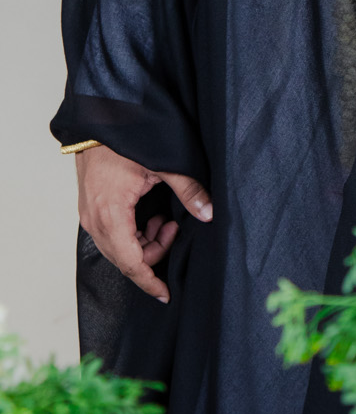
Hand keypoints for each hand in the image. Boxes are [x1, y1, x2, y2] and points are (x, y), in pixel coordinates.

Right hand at [75, 144, 212, 304]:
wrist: (99, 119)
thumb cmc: (125, 140)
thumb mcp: (164, 165)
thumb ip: (188, 191)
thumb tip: (208, 213)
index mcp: (111, 214)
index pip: (130, 262)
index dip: (149, 281)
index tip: (165, 294)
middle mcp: (95, 220)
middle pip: (124, 258)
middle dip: (152, 255)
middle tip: (174, 233)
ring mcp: (90, 214)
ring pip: (118, 247)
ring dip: (144, 243)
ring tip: (166, 222)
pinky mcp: (91, 208)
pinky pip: (112, 234)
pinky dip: (133, 233)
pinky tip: (151, 217)